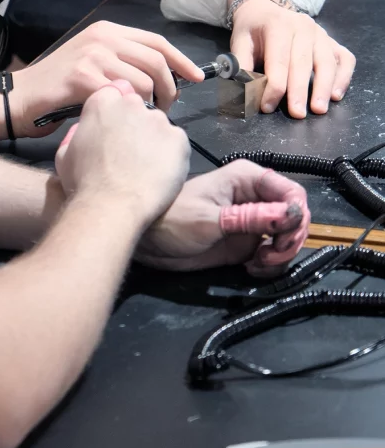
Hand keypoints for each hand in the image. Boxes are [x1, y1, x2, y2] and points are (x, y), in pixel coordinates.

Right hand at [11, 20, 203, 135]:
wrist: (20, 98)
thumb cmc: (58, 87)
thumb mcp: (94, 63)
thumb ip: (123, 63)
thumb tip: (162, 77)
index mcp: (108, 31)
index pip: (157, 41)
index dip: (181, 60)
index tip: (197, 78)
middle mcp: (102, 37)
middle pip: (156, 60)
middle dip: (170, 88)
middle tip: (166, 109)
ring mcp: (92, 55)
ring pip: (144, 81)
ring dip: (152, 104)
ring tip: (145, 118)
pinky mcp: (82, 77)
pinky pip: (123, 96)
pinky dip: (129, 112)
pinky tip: (125, 123)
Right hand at [54, 80, 190, 228]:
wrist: (112, 207)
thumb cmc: (84, 183)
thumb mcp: (65, 154)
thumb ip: (78, 133)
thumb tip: (84, 130)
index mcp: (102, 102)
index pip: (116, 92)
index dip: (116, 112)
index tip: (116, 129)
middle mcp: (131, 104)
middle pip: (139, 107)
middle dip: (135, 124)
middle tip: (129, 151)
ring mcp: (157, 120)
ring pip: (159, 125)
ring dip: (154, 139)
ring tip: (145, 167)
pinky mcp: (178, 138)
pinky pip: (177, 142)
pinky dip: (171, 155)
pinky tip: (159, 173)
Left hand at [136, 160, 309, 275]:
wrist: (149, 241)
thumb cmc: (173, 219)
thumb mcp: (211, 220)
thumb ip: (250, 218)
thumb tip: (291, 215)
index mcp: (247, 179)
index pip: (291, 191)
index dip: (297, 215)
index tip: (285, 238)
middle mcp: (255, 197)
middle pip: (295, 216)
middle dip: (290, 239)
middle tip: (270, 256)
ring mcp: (253, 221)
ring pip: (288, 237)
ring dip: (281, 255)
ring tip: (259, 264)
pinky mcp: (247, 242)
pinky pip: (274, 254)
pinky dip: (271, 264)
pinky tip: (252, 269)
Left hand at [228, 0, 354, 117]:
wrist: (265, 9)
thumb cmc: (252, 30)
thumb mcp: (240, 42)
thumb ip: (241, 65)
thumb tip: (244, 91)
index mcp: (278, 25)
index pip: (278, 60)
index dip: (273, 86)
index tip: (267, 106)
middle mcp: (303, 26)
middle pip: (303, 62)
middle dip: (300, 91)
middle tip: (297, 114)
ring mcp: (321, 33)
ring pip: (327, 62)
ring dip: (324, 87)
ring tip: (319, 109)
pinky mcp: (332, 41)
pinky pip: (345, 59)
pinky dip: (344, 77)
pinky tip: (336, 95)